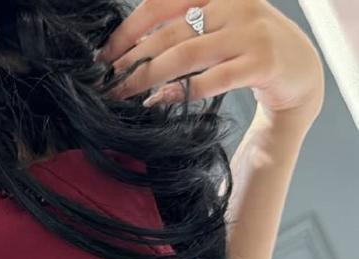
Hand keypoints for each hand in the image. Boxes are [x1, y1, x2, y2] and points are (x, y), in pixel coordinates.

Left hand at [98, 0, 324, 127]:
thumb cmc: (249, 50)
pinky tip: (160, 101)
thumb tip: (133, 47)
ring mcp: (250, 33)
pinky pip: (211, 80)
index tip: (104, 54)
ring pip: (186, 54)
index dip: (129, 28)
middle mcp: (235, 5)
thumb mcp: (218, 27)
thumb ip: (184, 29)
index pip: (162, 2)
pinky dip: (181, 92)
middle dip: (132, 58)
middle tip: (108, 81)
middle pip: (170, 32)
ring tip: (126, 93)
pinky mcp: (261, 63)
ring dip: (149, 77)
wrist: (300, 72)